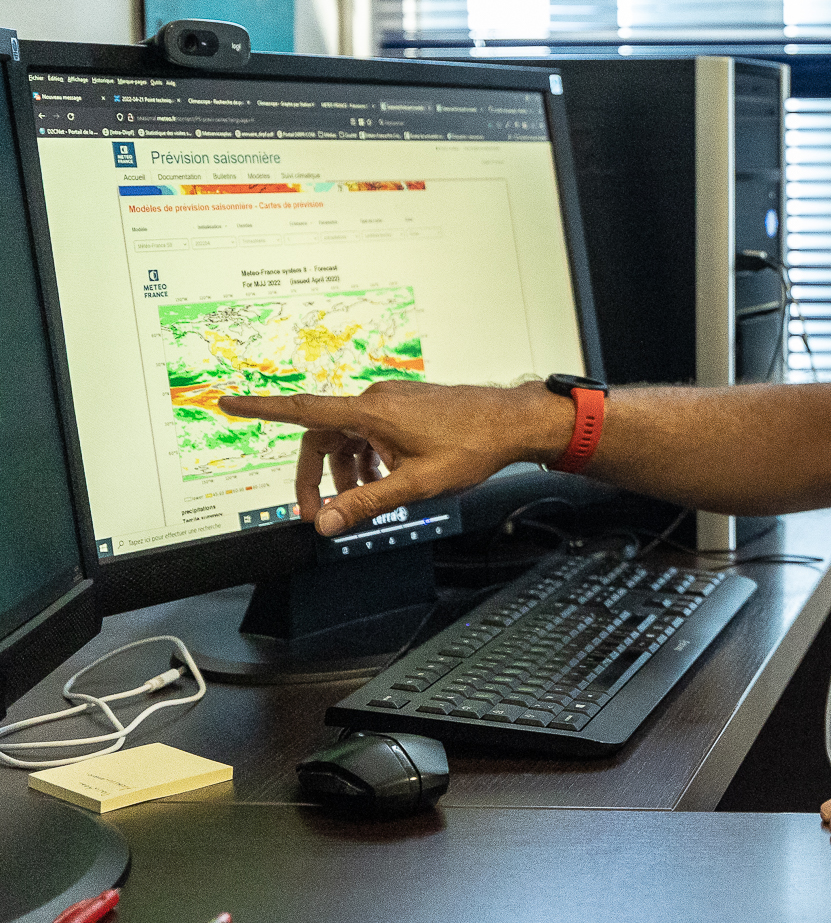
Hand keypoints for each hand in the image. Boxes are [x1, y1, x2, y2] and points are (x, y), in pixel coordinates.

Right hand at [218, 380, 571, 534]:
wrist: (512, 422)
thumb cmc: (472, 445)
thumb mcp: (415, 484)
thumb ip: (366, 503)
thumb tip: (326, 522)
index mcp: (370, 412)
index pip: (302, 411)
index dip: (260, 409)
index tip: (226, 402)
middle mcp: (376, 400)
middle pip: (323, 438)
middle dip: (316, 477)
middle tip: (319, 513)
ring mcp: (392, 401)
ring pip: (348, 437)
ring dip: (346, 470)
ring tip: (360, 501)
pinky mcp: (405, 405)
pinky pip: (370, 432)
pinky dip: (366, 457)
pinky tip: (384, 479)